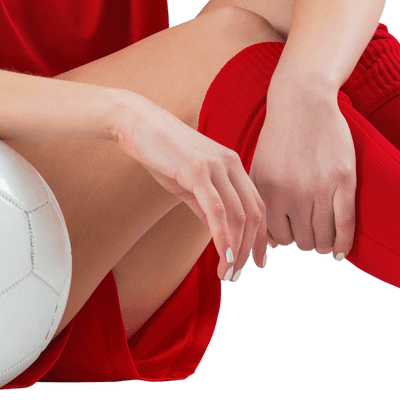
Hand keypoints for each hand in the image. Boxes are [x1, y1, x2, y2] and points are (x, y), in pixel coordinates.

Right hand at [113, 93, 268, 280]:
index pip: (257, 206)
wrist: (138, 124)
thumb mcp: (190, 182)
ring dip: (235, 250)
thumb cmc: (163, 152)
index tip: (255, 263)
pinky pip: (217, 210)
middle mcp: (232, 164)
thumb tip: (219, 234)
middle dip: (248, 250)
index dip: (261, 237)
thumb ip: (207, 206)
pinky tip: (222, 256)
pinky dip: (223, 236)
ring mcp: (216, 167)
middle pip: (253, 214)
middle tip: (237, 276)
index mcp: (234, 165)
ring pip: (238, 216)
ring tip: (227, 274)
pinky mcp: (197, 171)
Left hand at [250, 83, 355, 261]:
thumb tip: (270, 244)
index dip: (286, 240)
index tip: (292, 236)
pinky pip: (345, 224)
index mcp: (268, 192)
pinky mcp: (343, 181)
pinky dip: (344, 244)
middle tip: (311, 237)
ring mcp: (319, 189)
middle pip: (302, 241)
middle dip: (306, 242)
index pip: (278, 238)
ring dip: (324, 245)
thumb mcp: (260, 168)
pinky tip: (342, 253)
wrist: (302, 100)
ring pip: (323, 237)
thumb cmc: (280, 135)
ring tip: (325, 242)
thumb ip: (262, 203)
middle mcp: (292, 195)